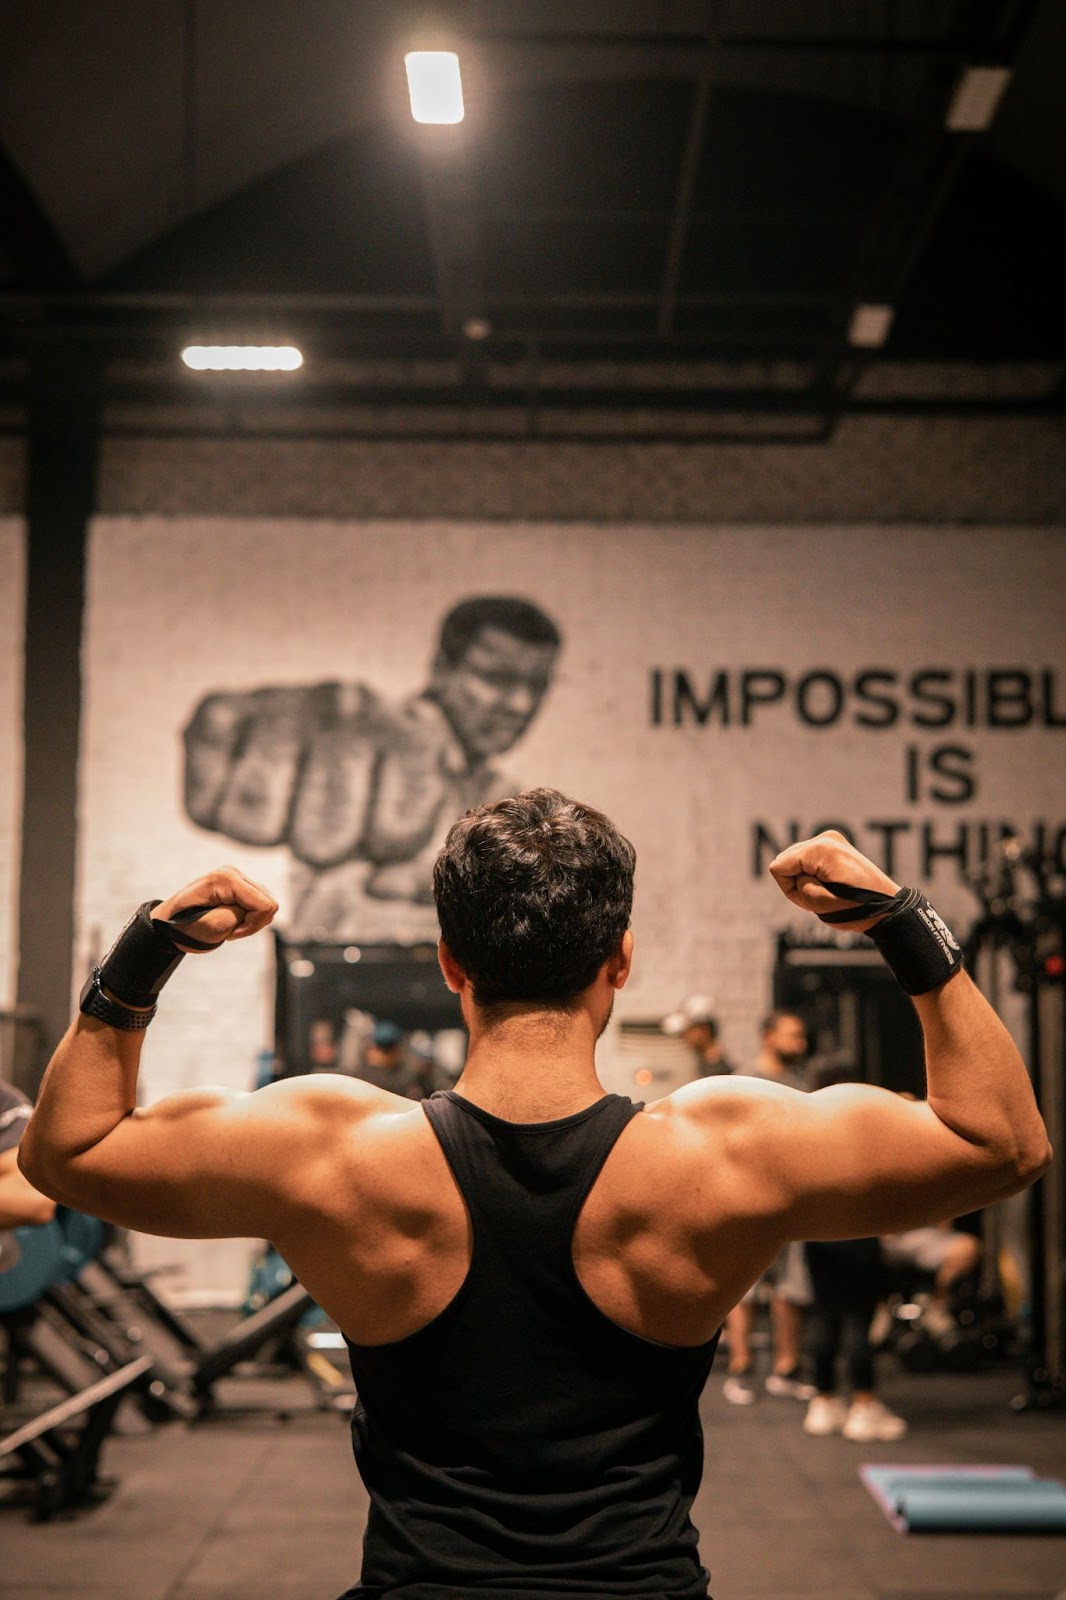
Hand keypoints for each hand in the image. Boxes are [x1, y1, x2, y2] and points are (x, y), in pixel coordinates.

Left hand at [152, 867, 277, 951]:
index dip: (253, 925)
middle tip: (230, 931)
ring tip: (228, 925)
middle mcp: (233, 872)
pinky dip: (249, 917)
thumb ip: (240, 916)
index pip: (265, 904)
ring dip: (251, 920)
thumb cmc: (184, 927)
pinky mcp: (237, 885)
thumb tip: (262, 908)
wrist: (166, 924)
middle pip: (269, 902)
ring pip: (266, 902)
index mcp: (227, 879)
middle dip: (253, 922)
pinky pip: (259, 903)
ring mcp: (235, 877)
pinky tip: (230, 919)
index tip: (231, 934)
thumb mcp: (212, 927)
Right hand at [769, 831, 899, 932]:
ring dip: (806, 878)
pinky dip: (814, 873)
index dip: (790, 889)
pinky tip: (832, 883)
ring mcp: (832, 839)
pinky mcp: (836, 844)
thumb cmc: (856, 908)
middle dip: (797, 881)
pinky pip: (808, 859)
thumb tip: (788, 866)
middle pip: (786, 860)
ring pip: (796, 860)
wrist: (889, 906)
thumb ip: (795, 883)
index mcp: (820, 849)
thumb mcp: (817, 903)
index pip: (779, 866)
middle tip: (824, 896)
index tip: (813, 898)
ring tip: (830, 890)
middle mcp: (825, 838)